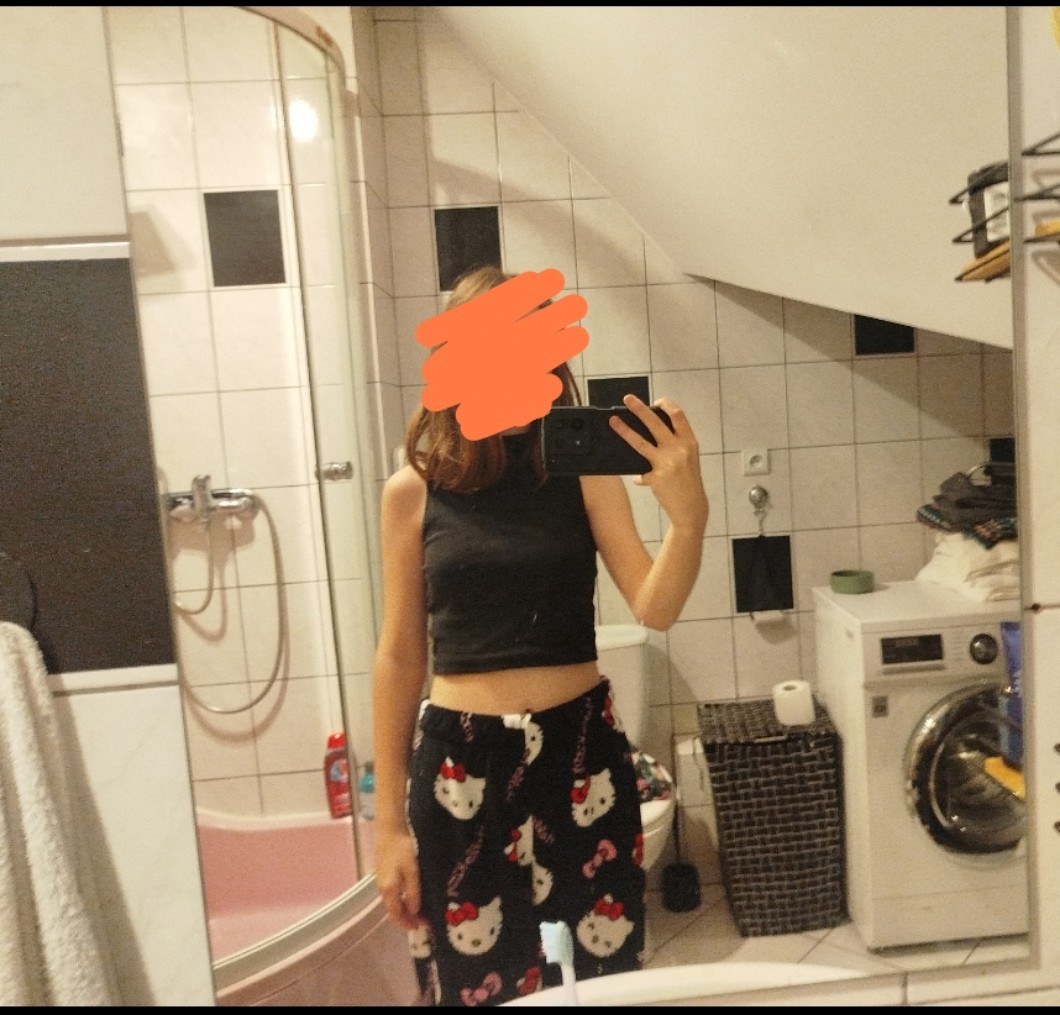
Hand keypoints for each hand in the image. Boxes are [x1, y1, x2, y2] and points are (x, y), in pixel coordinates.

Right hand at [376, 826, 424, 930]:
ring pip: (392, 903)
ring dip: (404, 910)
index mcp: (389, 890)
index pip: (396, 915)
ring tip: (419, 912)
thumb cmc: (402, 849)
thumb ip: (413, 892)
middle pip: (393, 911)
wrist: (389, 830)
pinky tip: (410, 897)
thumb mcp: (412, 871)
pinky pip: (392, 895)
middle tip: (423, 921)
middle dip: (407, 919)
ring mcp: (381, 882)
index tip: (422, 927)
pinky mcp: (383, 875)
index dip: (408, 924)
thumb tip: (415, 911)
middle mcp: (382, 890)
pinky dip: (401, 901)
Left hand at [609, 394, 707, 528]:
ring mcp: (667, 463)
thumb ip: (675, 445)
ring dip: (624, 430)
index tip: (656, 400)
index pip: (678, 415)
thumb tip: (652, 433)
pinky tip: (640, 480)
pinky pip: (640, 473)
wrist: (692, 508)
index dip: (666, 404)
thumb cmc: (689, 483)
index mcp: (689, 442)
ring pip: (640, 442)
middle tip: (627, 399)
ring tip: (613, 421)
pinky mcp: (656, 477)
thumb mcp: (688, 459)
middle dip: (639, 408)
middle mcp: (679, 449)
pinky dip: (640, 477)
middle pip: (655, 422)